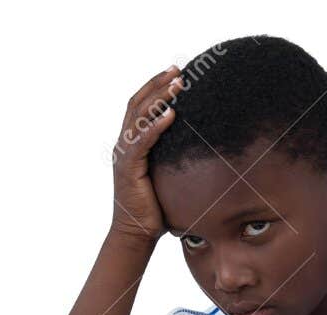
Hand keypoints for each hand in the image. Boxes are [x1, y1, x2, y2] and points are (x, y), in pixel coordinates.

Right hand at [109, 67, 182, 240]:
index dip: (154, 86)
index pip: (139, 106)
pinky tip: (171, 114)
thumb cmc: (155, 208)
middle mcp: (124, 145)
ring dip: (159, 98)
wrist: (136, 234)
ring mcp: (124, 156)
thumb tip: (202, 146)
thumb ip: (174, 157)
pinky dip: (155, 127)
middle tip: (179, 69)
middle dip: (158, 84)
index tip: (175, 72)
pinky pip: (141, 142)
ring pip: (139, 118)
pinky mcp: (128, 169)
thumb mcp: (165, 175)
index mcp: (131, 143)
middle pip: (137, 104)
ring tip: (178, 84)